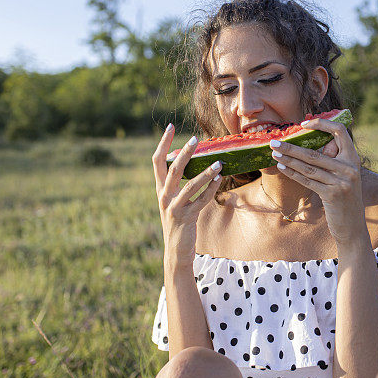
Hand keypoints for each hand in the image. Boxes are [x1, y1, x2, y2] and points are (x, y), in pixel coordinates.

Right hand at [152, 125, 223, 268]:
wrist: (175, 250)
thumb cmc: (179, 221)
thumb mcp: (176, 200)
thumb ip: (181, 184)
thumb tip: (194, 162)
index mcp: (160, 188)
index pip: (157, 161)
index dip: (163, 143)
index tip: (170, 126)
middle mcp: (163, 196)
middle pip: (172, 169)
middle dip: (184, 153)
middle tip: (195, 138)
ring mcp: (173, 207)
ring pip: (189, 185)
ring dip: (205, 173)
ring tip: (219, 162)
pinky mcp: (185, 218)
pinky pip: (201, 201)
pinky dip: (211, 189)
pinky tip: (220, 179)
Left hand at [269, 119, 364, 240]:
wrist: (352, 226)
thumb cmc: (344, 199)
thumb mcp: (344, 177)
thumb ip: (332, 162)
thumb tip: (306, 146)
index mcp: (353, 158)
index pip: (339, 131)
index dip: (321, 124)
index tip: (303, 124)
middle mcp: (349, 168)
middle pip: (315, 152)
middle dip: (291, 146)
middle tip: (273, 142)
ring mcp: (342, 182)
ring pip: (308, 167)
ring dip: (288, 159)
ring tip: (274, 154)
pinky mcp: (333, 194)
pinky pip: (308, 181)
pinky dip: (293, 173)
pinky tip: (282, 167)